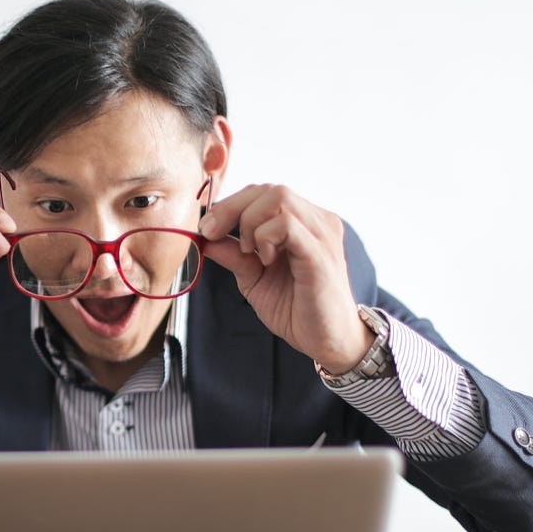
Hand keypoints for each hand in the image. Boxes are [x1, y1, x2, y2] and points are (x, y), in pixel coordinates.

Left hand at [198, 184, 370, 372]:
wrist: (327, 342)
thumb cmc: (297, 310)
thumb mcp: (254, 279)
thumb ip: (234, 256)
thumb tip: (204, 238)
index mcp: (304, 223)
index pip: (264, 193)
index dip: (230, 205)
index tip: (207, 228)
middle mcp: (317, 221)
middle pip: (269, 190)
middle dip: (231, 208)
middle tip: (212, 234)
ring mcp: (322, 234)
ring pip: (279, 198)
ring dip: (250, 222)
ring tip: (249, 252)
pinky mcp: (320, 254)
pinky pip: (287, 225)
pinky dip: (265, 237)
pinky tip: (264, 259)